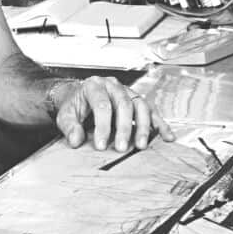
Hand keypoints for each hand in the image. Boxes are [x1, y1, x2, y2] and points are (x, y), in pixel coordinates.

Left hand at [50, 77, 175, 152]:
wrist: (80, 96)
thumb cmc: (75, 105)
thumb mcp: (66, 114)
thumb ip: (69, 127)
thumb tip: (75, 140)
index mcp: (94, 86)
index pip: (102, 105)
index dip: (102, 126)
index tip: (101, 145)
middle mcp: (113, 85)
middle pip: (123, 104)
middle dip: (124, 128)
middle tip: (122, 147)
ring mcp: (127, 91)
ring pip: (140, 105)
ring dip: (143, 126)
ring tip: (141, 145)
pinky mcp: (137, 100)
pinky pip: (151, 110)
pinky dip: (159, 123)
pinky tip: (166, 136)